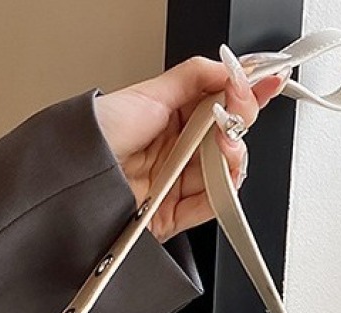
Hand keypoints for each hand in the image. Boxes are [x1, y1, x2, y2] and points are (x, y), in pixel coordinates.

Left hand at [94, 49, 286, 241]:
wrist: (73, 181)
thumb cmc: (95, 138)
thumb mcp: (148, 93)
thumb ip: (194, 77)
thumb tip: (230, 68)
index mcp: (171, 120)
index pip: (220, 107)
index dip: (246, 95)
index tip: (267, 82)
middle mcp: (176, 152)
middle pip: (228, 140)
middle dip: (239, 123)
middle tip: (233, 111)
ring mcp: (176, 184)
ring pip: (225, 174)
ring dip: (233, 157)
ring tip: (221, 143)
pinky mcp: (174, 216)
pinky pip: (211, 207)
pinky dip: (222, 192)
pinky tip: (220, 174)